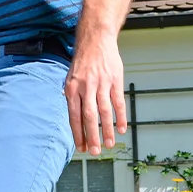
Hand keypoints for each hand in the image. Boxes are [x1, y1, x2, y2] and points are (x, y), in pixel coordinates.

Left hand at [64, 35, 126, 153]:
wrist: (96, 39)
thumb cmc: (82, 62)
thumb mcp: (70, 77)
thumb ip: (72, 97)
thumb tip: (73, 118)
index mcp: (72, 89)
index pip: (74, 117)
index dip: (78, 134)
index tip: (81, 148)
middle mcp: (86, 88)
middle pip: (89, 117)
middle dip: (92, 136)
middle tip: (95, 152)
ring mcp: (101, 84)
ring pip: (105, 112)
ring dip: (107, 130)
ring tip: (110, 144)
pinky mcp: (115, 80)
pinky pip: (118, 102)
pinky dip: (120, 117)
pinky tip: (121, 129)